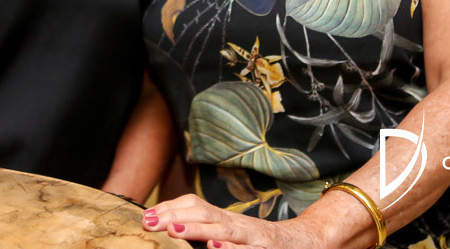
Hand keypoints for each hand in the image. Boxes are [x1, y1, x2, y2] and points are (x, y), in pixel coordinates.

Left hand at [142, 194, 322, 248]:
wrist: (303, 243)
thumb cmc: (256, 241)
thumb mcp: (229, 231)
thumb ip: (205, 227)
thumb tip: (166, 225)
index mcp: (225, 219)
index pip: (195, 204)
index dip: (170, 208)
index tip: (145, 217)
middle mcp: (238, 225)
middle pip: (205, 214)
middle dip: (176, 217)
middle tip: (151, 222)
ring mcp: (253, 239)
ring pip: (224, 231)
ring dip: (198, 230)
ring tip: (175, 230)